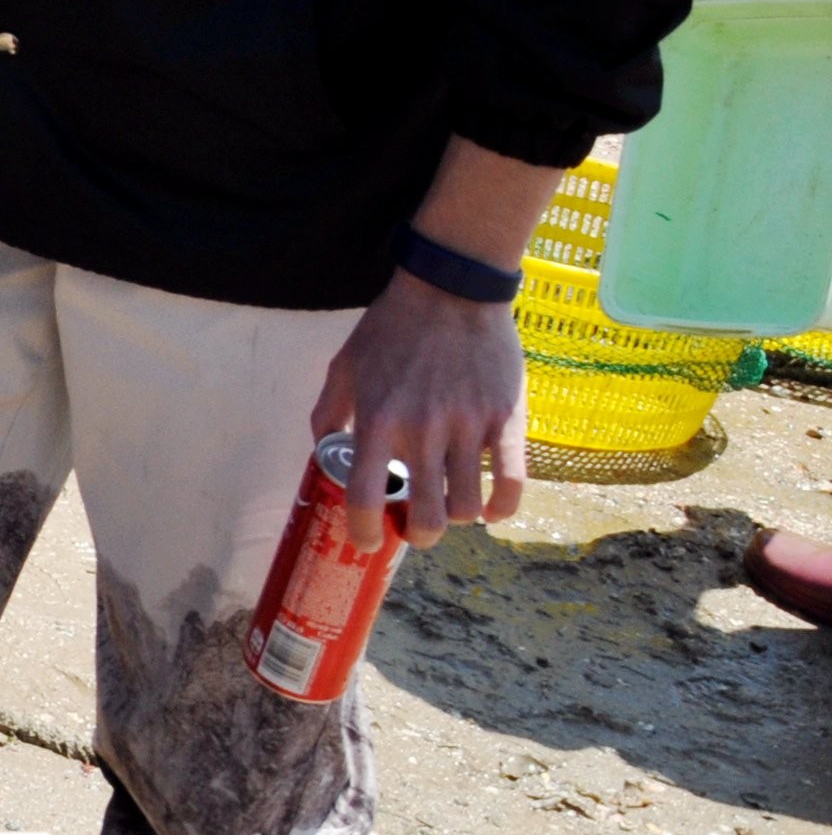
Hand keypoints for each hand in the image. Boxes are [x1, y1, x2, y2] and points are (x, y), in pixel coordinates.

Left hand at [312, 271, 528, 549]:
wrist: (450, 291)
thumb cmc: (392, 328)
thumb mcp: (345, 364)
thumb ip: (329, 411)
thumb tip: (321, 450)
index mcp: (378, 420)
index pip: (368, 496)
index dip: (365, 531)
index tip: (368, 543)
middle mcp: (423, 431)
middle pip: (426, 517)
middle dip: (418, 534)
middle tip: (414, 526)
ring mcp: (468, 428)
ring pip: (467, 507)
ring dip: (456, 518)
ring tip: (448, 506)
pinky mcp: (506, 422)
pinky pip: (512, 485)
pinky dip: (501, 509)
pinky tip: (489, 508)